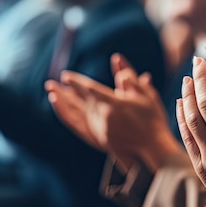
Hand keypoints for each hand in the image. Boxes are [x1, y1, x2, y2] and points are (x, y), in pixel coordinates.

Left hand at [47, 53, 181, 172]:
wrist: (153, 147)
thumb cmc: (152, 119)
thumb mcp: (145, 94)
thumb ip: (129, 76)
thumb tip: (116, 59)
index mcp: (115, 104)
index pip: (91, 89)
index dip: (77, 82)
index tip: (66, 75)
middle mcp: (104, 117)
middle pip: (81, 100)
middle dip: (66, 91)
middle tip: (52, 83)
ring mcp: (100, 129)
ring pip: (78, 112)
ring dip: (64, 102)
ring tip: (53, 93)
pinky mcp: (99, 139)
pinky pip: (79, 124)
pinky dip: (69, 116)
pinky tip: (63, 109)